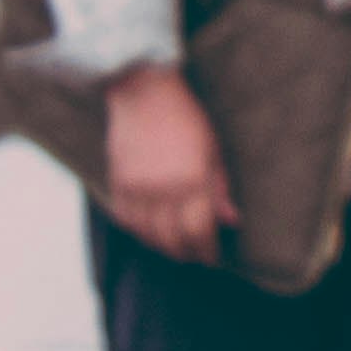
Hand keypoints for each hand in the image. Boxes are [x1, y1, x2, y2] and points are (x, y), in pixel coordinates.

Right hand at [101, 65, 236, 262]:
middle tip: (194, 257)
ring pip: (147, 234)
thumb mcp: (213, 150)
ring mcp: (137, 187)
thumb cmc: (186, 118)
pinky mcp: (118, 181)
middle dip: (185, 253)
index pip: (199, 231)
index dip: (206, 251)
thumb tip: (232, 221)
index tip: (212, 258)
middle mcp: (163, 189)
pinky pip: (125, 219)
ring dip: (161, 246)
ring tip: (173, 248)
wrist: (144, 92)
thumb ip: (220, 188)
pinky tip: (148, 233)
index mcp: (192, 180)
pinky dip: (137, 232)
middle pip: (173, 239)